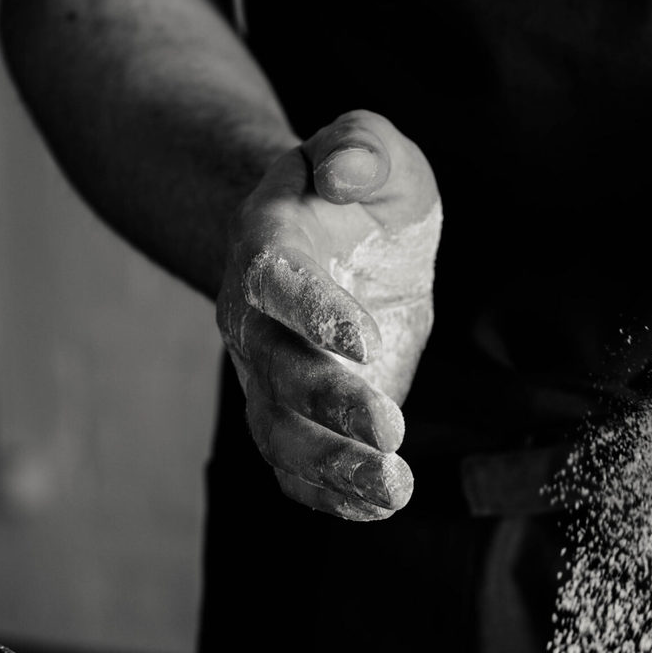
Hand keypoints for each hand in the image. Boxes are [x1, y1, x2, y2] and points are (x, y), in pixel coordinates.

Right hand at [217, 110, 442, 518]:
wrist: (330, 237)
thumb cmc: (358, 189)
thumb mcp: (373, 146)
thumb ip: (362, 148)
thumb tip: (345, 172)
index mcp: (270, 248)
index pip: (277, 283)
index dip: (314, 313)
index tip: (365, 341)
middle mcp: (257, 320)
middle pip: (277, 372)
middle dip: (330, 405)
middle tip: (390, 430)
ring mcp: (272, 376)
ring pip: (282, 433)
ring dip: (334, 467)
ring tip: (394, 488)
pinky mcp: (300, 416)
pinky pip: (296, 467)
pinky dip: (332, 494)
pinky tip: (382, 506)